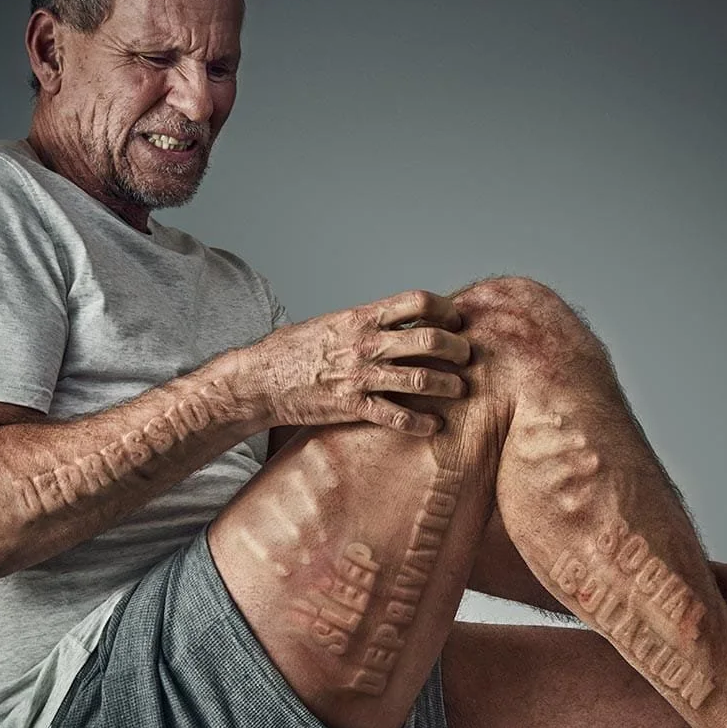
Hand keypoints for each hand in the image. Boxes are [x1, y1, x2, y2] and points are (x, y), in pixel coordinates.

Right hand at [245, 289, 470, 436]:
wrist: (259, 379)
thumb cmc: (292, 351)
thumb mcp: (331, 324)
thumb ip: (363, 323)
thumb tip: (394, 320)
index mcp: (361, 317)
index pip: (417, 301)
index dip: (445, 309)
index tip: (456, 320)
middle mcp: (366, 343)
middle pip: (429, 338)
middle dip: (458, 348)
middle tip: (467, 357)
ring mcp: (361, 375)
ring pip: (420, 377)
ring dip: (448, 385)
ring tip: (460, 390)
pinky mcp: (353, 405)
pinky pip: (396, 415)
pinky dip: (420, 423)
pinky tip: (434, 426)